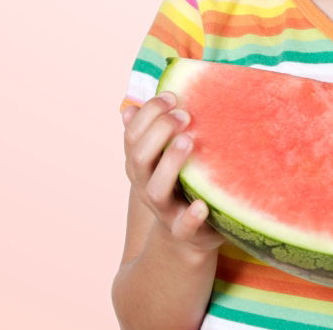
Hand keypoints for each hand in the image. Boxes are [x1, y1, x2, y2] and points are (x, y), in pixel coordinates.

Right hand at [121, 91, 225, 252]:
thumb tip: (130, 108)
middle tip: (184, 115)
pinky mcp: (185, 231)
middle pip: (139, 159)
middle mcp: (146, 186)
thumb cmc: (179, 184)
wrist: (186, 236)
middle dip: (159, 132)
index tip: (172, 96)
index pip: (133, 136)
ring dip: (170, 163)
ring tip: (189, 140)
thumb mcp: (163, 159)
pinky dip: (190, 217)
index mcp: (141, 166)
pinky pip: (183, 227)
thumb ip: (150, 133)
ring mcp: (164, 210)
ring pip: (155, 189)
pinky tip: (201, 205)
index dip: (149, 113)